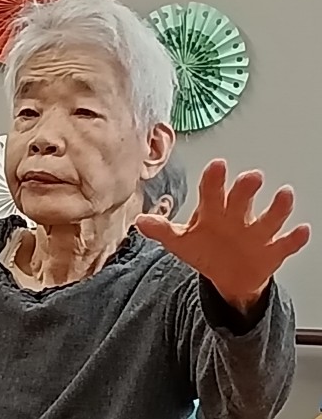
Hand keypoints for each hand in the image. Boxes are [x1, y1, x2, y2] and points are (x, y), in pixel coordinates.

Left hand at [135, 159, 309, 310]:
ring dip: (277, 207)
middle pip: (242, 200)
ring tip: (284, 195)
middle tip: (251, 177)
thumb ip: (163, 230)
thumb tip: (140, 221)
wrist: (229, 276)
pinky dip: (294, 238)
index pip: (212, 191)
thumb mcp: (182, 241)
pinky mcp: (272, 251)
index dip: (214, 179)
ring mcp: (256, 233)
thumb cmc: (206, 249)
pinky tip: (301, 231)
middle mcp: (237, 217)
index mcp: (213, 211)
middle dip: (246, 189)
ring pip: (269, 218)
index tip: (218, 166)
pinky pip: (285, 244)